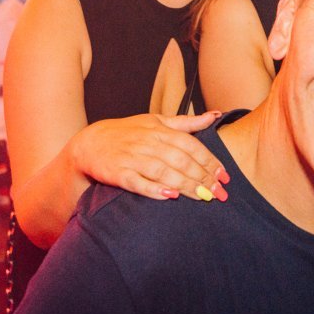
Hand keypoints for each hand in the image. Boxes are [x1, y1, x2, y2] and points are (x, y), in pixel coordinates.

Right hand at [71, 112, 228, 201]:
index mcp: (160, 130)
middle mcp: (148, 143)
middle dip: (203, 177)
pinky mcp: (118, 173)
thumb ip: (186, 122)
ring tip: (203, 197)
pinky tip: (170, 196)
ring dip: (185, 185)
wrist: (90, 143)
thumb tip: (213, 116)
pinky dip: (154, 189)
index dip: (209, 161)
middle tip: (219, 193)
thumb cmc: (128, 132)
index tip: (224, 176)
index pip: (191, 145)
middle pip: (181, 160)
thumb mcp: (156, 121)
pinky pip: (138, 182)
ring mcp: (133, 158)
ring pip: (164, 172)